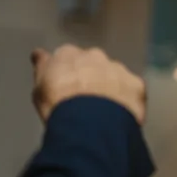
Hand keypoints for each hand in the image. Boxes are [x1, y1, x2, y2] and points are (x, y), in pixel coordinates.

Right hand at [31, 45, 146, 124]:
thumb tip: (39, 54)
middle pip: (93, 63)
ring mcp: (118, 68)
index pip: (67, 57)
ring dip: (112, 86)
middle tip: (87, 98)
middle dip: (92, 75)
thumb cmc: (59, 106)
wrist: (90, 122)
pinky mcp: (137, 84)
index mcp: (68, 54)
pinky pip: (133, 89)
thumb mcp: (39, 89)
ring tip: (105, 108)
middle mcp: (95, 56)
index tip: (67, 83)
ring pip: (115, 74)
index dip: (68, 71)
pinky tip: (122, 112)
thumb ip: (43, 68)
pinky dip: (129, 98)